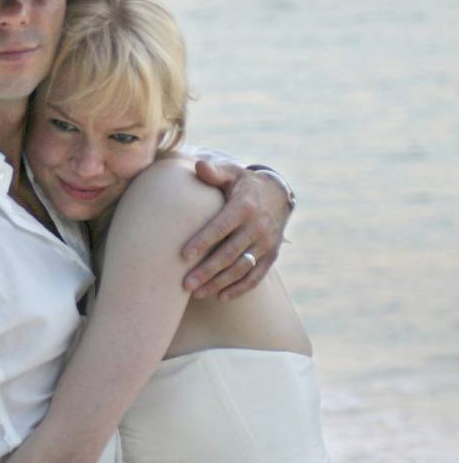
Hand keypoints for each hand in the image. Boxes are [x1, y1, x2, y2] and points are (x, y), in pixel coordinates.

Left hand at [181, 160, 291, 300]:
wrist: (278, 193)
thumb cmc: (243, 184)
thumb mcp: (231, 172)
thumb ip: (214, 172)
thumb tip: (199, 166)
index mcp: (244, 207)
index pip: (220, 227)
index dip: (203, 242)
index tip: (183, 256)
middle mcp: (257, 227)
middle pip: (229, 254)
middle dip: (206, 271)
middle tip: (185, 284)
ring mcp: (266, 243)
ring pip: (241, 269)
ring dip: (219, 283)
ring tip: (197, 294)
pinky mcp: (271, 255)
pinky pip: (256, 276)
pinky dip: (239, 289)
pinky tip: (221, 297)